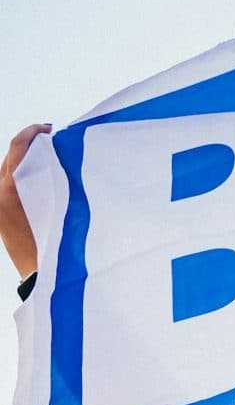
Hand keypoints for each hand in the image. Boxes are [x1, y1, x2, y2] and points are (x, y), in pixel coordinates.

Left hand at [1, 123, 51, 278]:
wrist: (42, 275)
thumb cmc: (55, 244)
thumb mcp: (56, 206)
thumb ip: (51, 179)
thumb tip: (58, 155)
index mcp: (9, 189)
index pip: (17, 147)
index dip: (32, 132)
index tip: (49, 129)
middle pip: (9, 157)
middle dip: (28, 145)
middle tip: (50, 141)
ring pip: (7, 170)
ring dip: (25, 161)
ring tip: (46, 160)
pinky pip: (7, 185)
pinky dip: (21, 176)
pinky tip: (38, 181)